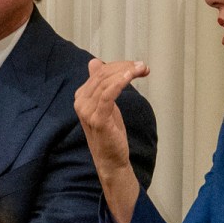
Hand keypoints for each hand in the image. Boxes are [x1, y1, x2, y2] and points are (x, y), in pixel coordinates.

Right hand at [74, 58, 148, 222]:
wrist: (110, 160)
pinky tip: (130, 77)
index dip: (119, 65)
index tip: (138, 66)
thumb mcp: (105, 104)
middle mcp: (80, 101)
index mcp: (81, 96)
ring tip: (141, 69)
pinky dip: (119, 83)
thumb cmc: (109, 132)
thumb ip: (99, 84)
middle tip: (142, 66)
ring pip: (106, 82)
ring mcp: (87, 111)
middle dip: (125, 67)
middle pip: (103, 75)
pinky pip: (107, 94)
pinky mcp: (97, 119)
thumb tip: (94, 62)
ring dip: (126, 72)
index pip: (99, 72)